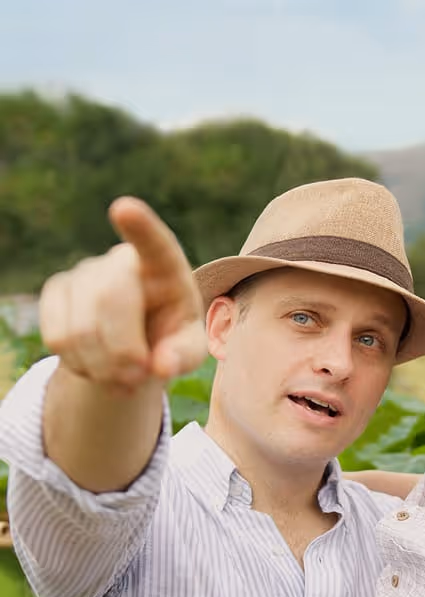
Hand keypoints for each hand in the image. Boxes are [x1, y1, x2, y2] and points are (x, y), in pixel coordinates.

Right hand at [39, 197, 208, 390]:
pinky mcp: (56, 291)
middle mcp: (122, 261)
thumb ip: (183, 356)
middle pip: (109, 299)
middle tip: (137, 379)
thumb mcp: (187, 349)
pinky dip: (79, 365)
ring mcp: (85, 271)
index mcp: (165, 267)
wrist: (134, 346)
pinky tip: (97, 367)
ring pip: (79, 326)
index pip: (155, 243)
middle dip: (122, 350)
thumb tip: (162, 366)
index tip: (123, 208)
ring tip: (123, 378)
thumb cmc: (170, 340)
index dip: (140, 226)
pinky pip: (57, 337)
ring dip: (102, 367)